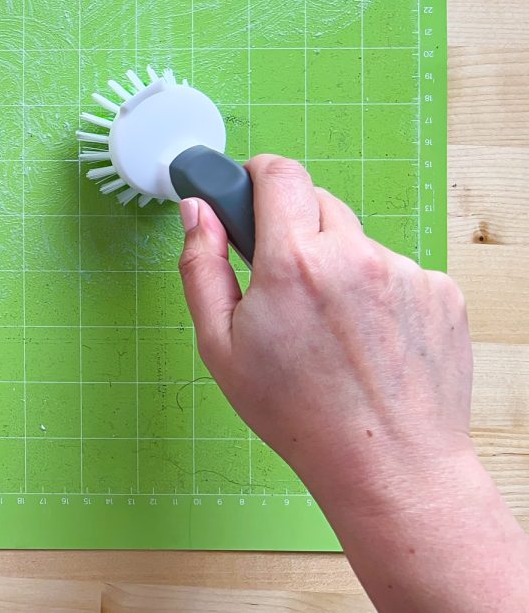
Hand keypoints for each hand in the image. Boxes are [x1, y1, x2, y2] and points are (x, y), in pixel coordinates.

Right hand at [178, 155, 528, 612]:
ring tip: (333, 330)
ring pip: (358, 243)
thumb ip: (201, 266)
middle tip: (284, 284)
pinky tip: (368, 342)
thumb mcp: (219, 346)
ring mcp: (405, 272)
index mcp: (293, 262)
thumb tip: (197, 212)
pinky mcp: (442, 293)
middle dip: (295, 231)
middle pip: (317, 203)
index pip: (279, 173)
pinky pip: (398, 272)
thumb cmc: (299, 415)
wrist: (388, 466)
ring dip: (339, 267)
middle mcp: (353, 256)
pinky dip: (380, 294)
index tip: (249, 193)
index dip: (257, 175)